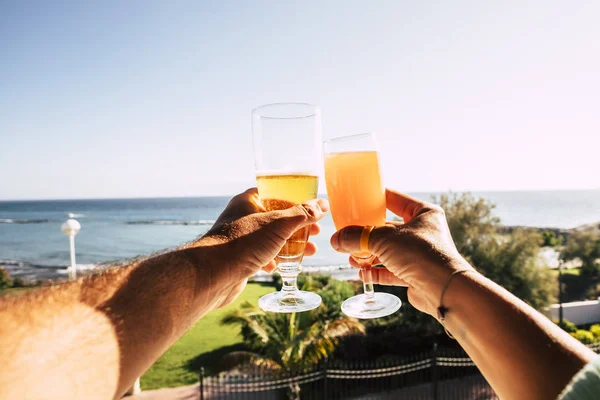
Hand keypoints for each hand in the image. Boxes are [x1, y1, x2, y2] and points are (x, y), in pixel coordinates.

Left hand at [201, 188, 328, 306]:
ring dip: (290, 245)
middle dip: (298, 227)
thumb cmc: (242, 243)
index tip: (313, 210)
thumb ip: (302, 214)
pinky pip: (261, 256)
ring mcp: (240, 239)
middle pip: (277, 217)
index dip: (296, 200)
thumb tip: (322, 205)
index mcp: (248, 201)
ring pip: (271, 238)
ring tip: (309, 253)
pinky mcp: (238, 259)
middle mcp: (242, 217)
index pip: (276, 193)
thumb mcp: (278, 225)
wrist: (211, 276)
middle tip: (315, 233)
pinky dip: (274, 260)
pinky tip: (280, 268)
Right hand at [330, 189, 471, 315]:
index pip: (395, 199)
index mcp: (423, 213)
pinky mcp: (416, 274)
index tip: (356, 200)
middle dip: (366, 234)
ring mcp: (420, 254)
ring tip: (351, 259)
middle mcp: (423, 232)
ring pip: (388, 251)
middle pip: (388, 228)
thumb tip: (336, 240)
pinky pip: (392, 271)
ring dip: (368, 255)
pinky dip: (376, 272)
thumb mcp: (384, 239)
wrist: (444, 289)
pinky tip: (362, 274)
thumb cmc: (420, 254)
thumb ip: (357, 237)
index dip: (375, 199)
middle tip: (347, 235)